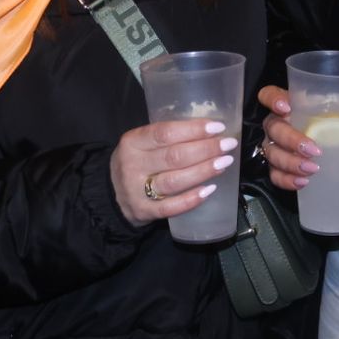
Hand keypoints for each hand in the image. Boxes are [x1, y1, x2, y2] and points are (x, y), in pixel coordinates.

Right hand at [110, 117, 238, 224]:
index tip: (217, 127)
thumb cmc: (135, 163)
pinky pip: (171, 207)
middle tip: (228, 145)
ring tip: (225, 163)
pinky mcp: (144, 211)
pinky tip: (209, 190)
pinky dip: (192, 199)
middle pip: (174, 156)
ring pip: (175, 180)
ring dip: (203, 171)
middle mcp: (133, 165)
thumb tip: (209, 131)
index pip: (165, 132)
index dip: (193, 129)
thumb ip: (166, 137)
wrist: (109, 195)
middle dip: (206, 149)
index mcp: (132, 142)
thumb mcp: (141, 144)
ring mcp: (137, 190)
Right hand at [257, 84, 338, 192]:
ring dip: (291, 162)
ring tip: (312, 170)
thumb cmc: (328, 125)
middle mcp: (276, 124)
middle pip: (273, 127)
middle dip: (291, 139)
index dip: (272, 99)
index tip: (286, 107)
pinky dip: (286, 180)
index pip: (269, 94)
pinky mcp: (275, 167)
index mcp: (289, 105)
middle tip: (314, 150)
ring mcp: (273, 145)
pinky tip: (302, 183)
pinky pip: (274, 174)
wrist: (322, 148)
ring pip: (272, 153)